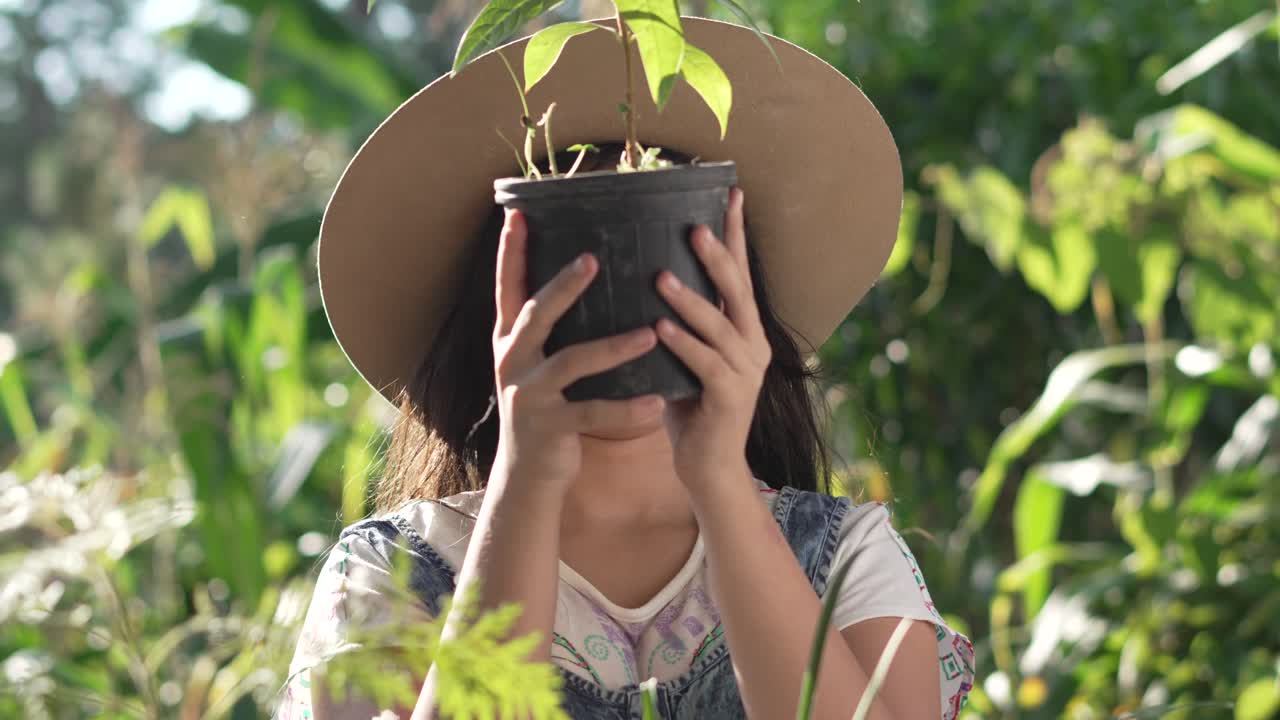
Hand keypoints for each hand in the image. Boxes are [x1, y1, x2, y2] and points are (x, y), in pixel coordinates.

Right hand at [492, 209, 665, 491]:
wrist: (529, 474)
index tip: (519, 213)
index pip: (508, 287)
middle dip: (564, 286)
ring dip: (613, 348)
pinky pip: (593, 414)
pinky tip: (658, 403)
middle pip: (537, 315)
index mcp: (511, 341)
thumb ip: (550, 328)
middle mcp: (513, 362)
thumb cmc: (546, 408)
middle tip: (594, 258)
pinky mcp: (550, 428)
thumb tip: (581, 271)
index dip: (511, 252)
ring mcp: (529, 396)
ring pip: (572, 363)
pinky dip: (626, 410)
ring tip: (650, 333)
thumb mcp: (538, 364)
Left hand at [654, 188, 769, 487]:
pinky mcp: (731, 398)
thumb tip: (644, 269)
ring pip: (720, 326)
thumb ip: (678, 318)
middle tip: (692, 227)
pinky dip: (683, 344)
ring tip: (661, 277)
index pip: (740, 271)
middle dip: (717, 255)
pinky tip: (660, 328)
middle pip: (738, 289)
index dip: (735, 232)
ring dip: (691, 300)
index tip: (730, 192)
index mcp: (744, 327)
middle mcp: (752, 343)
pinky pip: (705, 364)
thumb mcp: (685, 353)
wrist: (708, 466)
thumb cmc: (688, 403)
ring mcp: (745, 371)